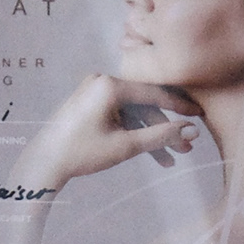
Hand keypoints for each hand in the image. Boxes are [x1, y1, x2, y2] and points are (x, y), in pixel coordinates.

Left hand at [12, 73, 199, 194]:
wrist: (43, 163)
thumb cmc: (81, 153)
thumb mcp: (126, 146)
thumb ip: (161, 136)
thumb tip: (192, 131)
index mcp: (109, 85)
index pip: (155, 93)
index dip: (180, 107)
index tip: (200, 115)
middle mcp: (102, 81)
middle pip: (145, 104)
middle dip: (165, 129)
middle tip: (186, 149)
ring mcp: (94, 91)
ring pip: (133, 113)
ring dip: (150, 135)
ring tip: (169, 160)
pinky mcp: (90, 103)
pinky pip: (120, 114)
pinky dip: (133, 132)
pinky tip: (149, 153)